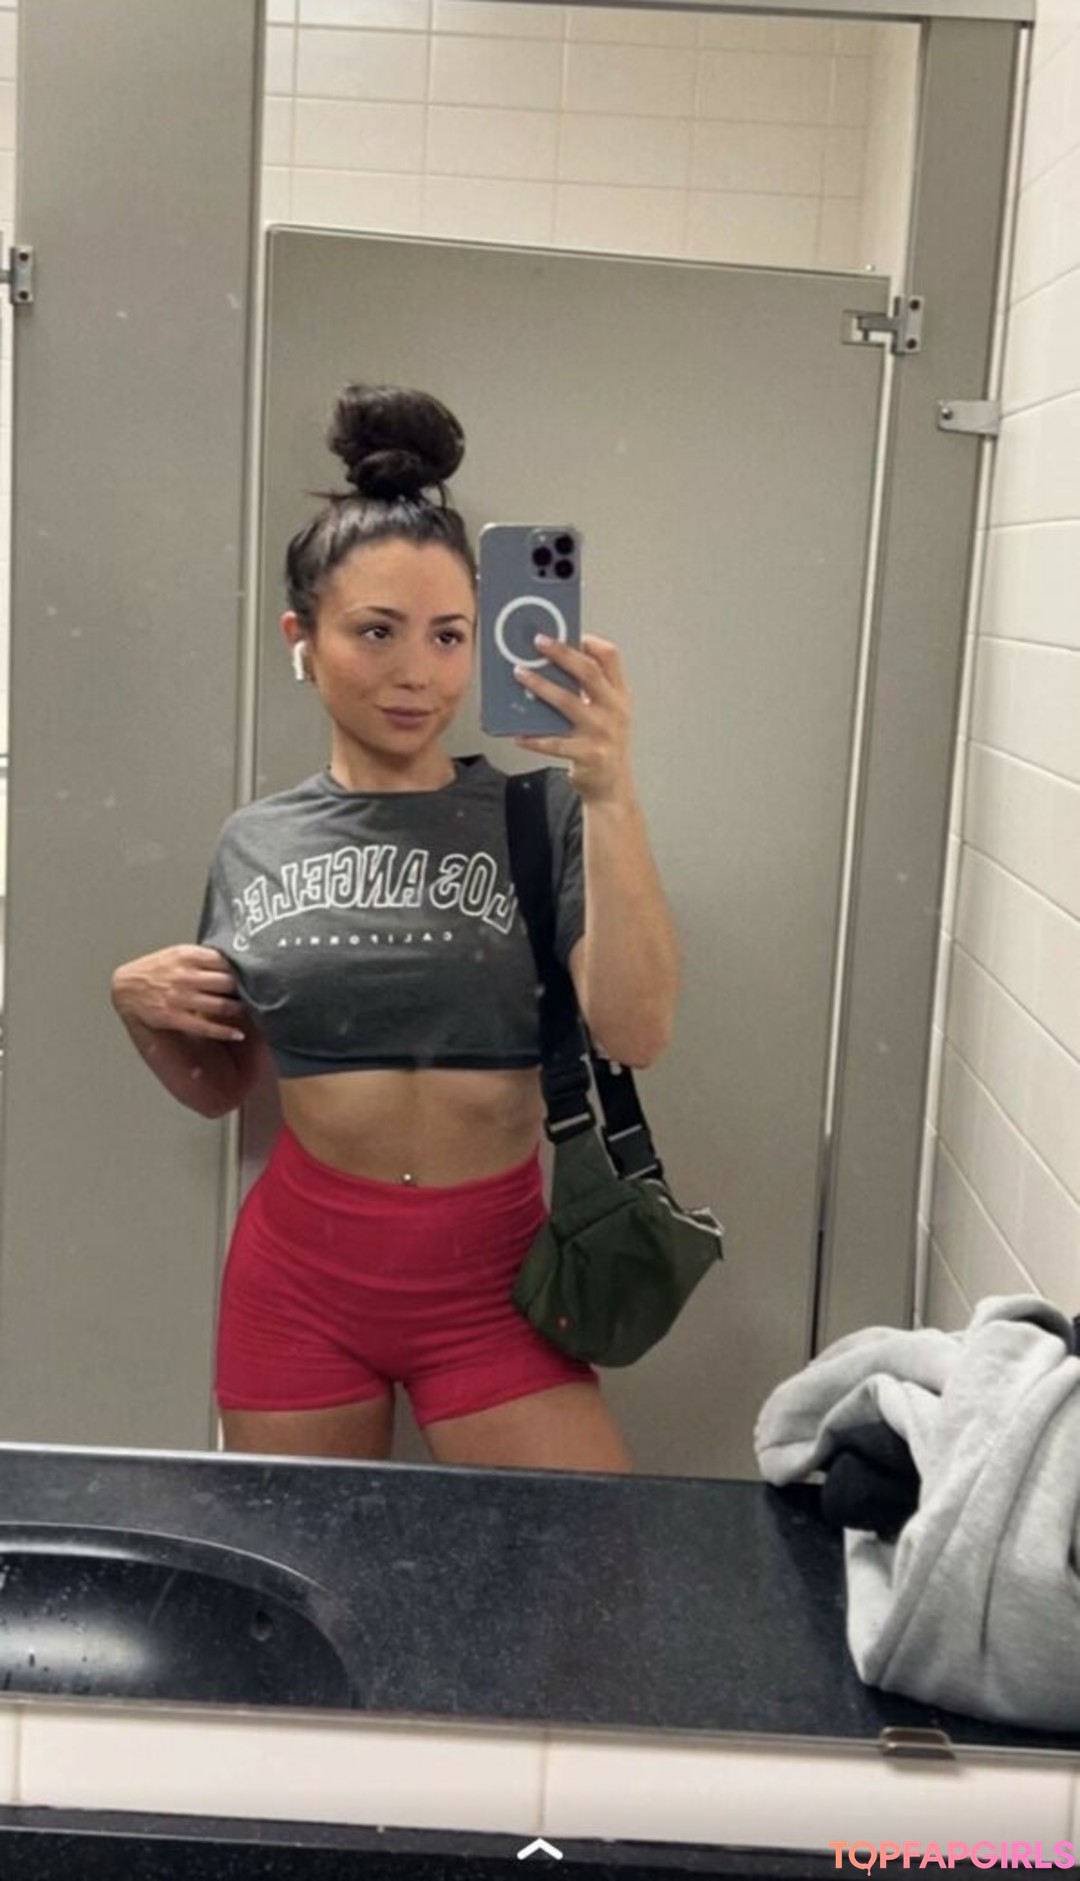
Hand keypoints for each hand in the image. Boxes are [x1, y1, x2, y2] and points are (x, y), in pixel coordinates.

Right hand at [110, 945, 246, 1041]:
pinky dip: (225, 1031)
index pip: (227, 961)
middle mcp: (186, 976)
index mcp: (189, 956)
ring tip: (253, 1012)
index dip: (245, 969)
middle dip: (247, 989)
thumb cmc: (157, 969)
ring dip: (241, 1010)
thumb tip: (237, 962)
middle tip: (262, 995)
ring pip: (221, 1005)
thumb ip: (205, 957)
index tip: (259, 975)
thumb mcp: (179, 954)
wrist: (127, 987)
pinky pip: (206, 1026)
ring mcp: (180, 997)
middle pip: (228, 982)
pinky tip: (238, 1033)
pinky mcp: (174, 1016)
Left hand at [514, 633, 633, 803]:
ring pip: (567, 703)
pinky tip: (517, 732)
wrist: (612, 787)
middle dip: (562, 653)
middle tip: (538, 642)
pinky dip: (533, 738)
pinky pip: (554, 743)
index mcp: (619, 694)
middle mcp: (614, 710)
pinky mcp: (588, 755)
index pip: (611, 657)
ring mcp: (602, 733)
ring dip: (541, 686)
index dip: (590, 641)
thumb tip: (551, 663)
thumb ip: (590, 690)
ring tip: (519, 674)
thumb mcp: (607, 712)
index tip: (569, 632)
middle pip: (588, 672)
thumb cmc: (603, 743)